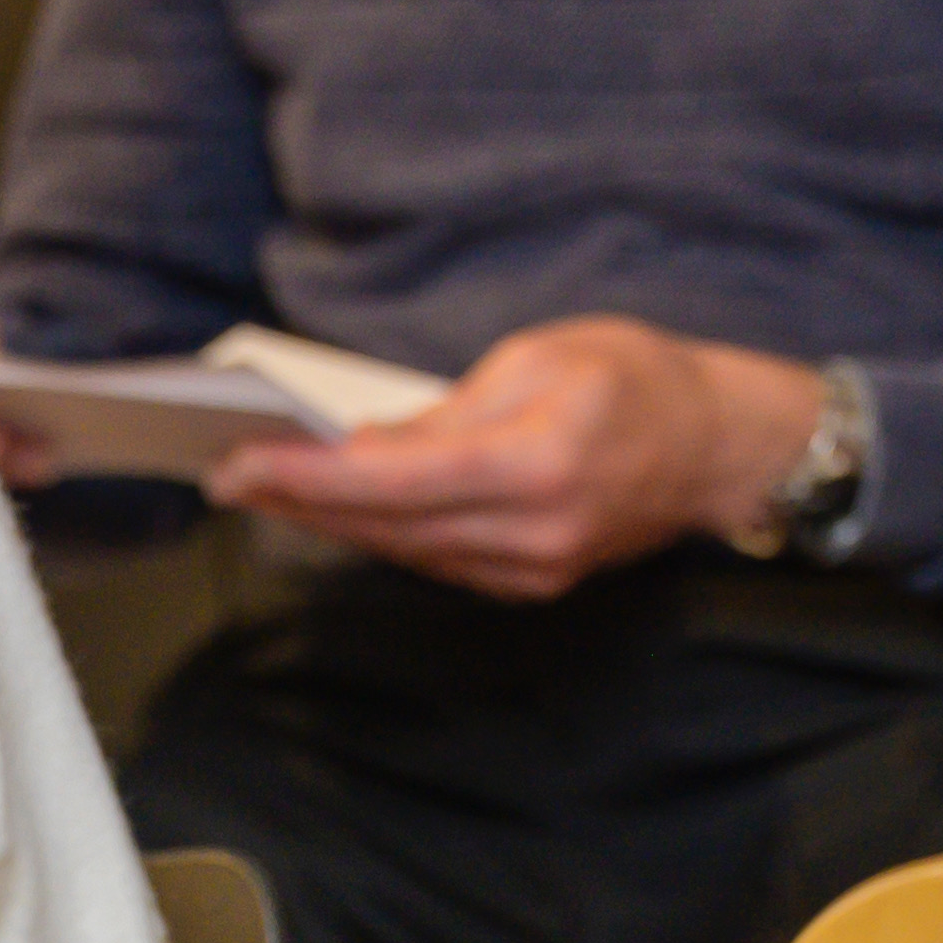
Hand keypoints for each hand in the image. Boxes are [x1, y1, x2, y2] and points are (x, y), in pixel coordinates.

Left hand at [207, 315, 824, 597]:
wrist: (718, 448)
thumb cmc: (635, 381)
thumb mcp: (539, 359)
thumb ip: (446, 410)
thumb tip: (363, 446)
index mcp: (538, 465)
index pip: (395, 480)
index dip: (309, 476)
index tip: (241, 462)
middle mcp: (534, 534)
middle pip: (389, 526)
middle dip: (301, 500)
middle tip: (224, 472)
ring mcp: (535, 570)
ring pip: (405, 550)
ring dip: (332, 521)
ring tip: (263, 485)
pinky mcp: (532, 584)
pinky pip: (437, 561)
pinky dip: (383, 532)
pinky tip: (335, 506)